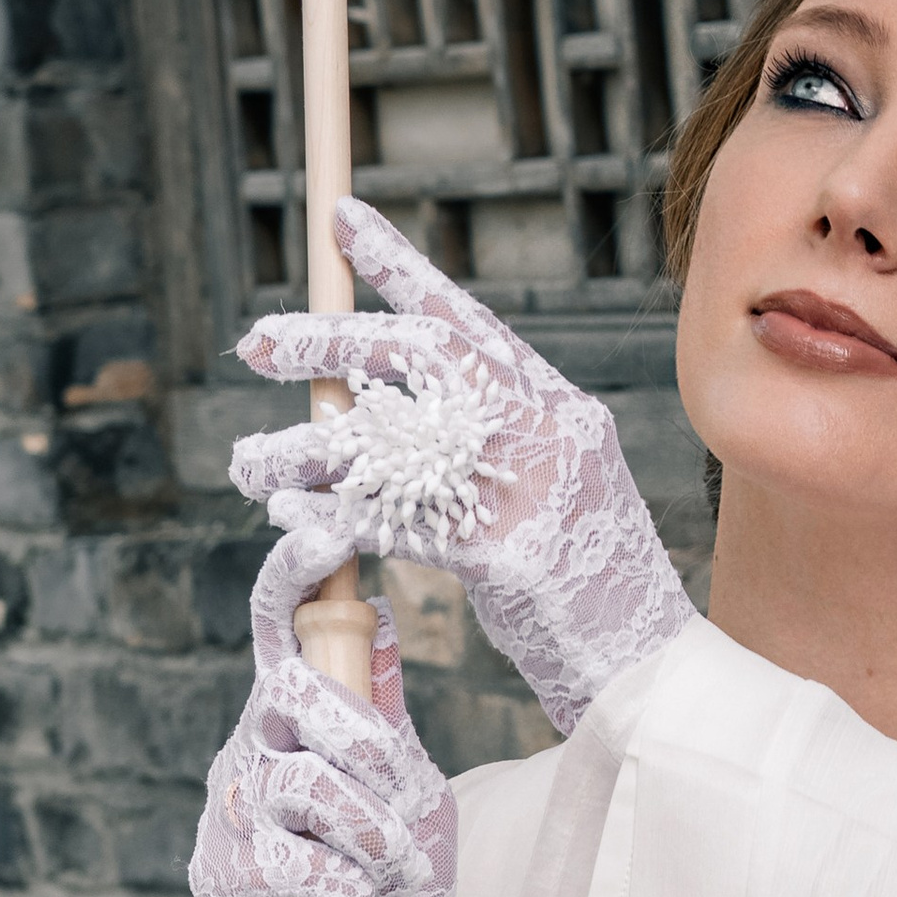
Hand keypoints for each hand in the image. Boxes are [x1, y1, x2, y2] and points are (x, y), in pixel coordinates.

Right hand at [188, 511, 457, 896]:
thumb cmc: (392, 894)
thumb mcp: (414, 798)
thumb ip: (386, 723)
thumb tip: (373, 617)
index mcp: (301, 718)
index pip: (284, 625)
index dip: (298, 572)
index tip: (323, 521)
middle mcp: (254, 747)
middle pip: (302, 694)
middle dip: (372, 756)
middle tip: (397, 820)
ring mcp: (232, 807)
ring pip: (313, 785)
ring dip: (375, 846)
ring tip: (377, 886)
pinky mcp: (224, 872)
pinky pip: (303, 861)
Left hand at [229, 197, 694, 734]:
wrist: (650, 677)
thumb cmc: (590, 594)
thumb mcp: (551, 498)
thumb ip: (487, 451)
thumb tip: (384, 422)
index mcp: (561, 410)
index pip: (471, 320)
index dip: (401, 266)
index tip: (340, 220)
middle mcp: (552, 432)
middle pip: (426, 358)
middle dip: (331, 342)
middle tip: (257, 342)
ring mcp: (535, 490)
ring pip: (395, 444)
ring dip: (307, 450)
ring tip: (246, 460)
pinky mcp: (510, 555)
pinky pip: (397, 524)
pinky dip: (335, 519)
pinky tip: (287, 519)